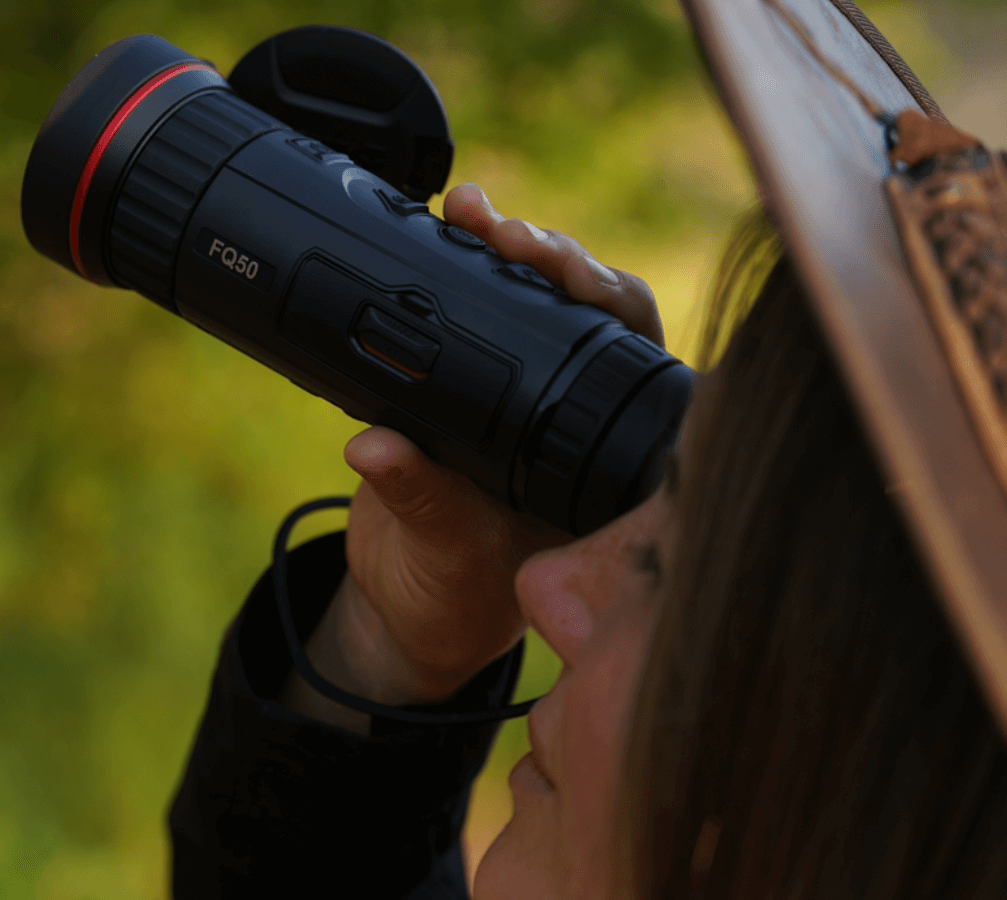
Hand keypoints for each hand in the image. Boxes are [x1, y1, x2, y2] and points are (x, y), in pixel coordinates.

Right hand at [281, 183, 664, 732]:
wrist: (409, 602)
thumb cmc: (451, 595)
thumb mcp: (439, 555)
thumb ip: (418, 500)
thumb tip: (376, 448)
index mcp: (599, 465)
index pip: (630, 363)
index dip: (604, 307)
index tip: (562, 273)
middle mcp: (577, 420)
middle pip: (592, 314)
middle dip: (554, 259)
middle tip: (506, 231)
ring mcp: (530, 397)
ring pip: (541, 301)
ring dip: (508, 246)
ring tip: (469, 208)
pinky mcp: (477, 383)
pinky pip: (486, 310)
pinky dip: (464, 265)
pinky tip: (445, 226)